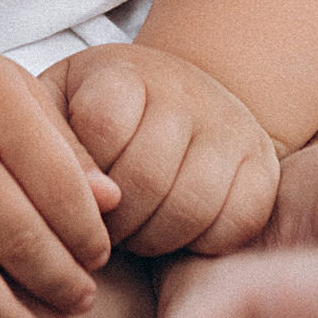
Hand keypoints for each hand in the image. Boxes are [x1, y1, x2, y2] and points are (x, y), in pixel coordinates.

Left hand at [50, 44, 279, 258]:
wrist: (176, 102)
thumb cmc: (100, 118)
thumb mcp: (60, 111)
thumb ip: (53, 145)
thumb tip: (88, 198)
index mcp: (126, 72)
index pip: (102, 125)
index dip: (84, 175)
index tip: (78, 191)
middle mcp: (186, 91)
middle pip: (146, 176)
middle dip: (115, 221)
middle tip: (104, 229)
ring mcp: (231, 127)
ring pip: (191, 207)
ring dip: (153, 240)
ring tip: (136, 233)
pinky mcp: (263, 166)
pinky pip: (236, 224)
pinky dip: (202, 245)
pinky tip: (176, 232)